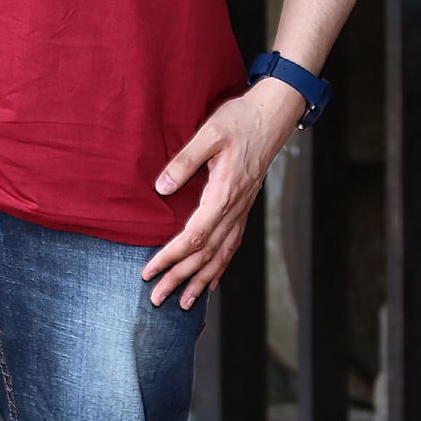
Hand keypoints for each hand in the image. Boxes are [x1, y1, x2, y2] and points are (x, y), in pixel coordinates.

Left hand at [140, 78, 304, 308]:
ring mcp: (242, 210)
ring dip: (201, 281)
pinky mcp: (244, 207)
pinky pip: (232, 245)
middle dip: (180, 278)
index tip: (149, 271)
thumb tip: (161, 187)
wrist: (271, 116)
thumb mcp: (210, 132)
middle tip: (156, 298)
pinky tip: (212, 281)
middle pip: (205, 254)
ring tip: (183, 303)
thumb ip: (185, 160)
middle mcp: (234, 208)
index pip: (194, 236)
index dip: (170, 257)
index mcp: (223, 193)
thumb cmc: (240, 120)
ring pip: (221, 255)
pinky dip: (220, 267)